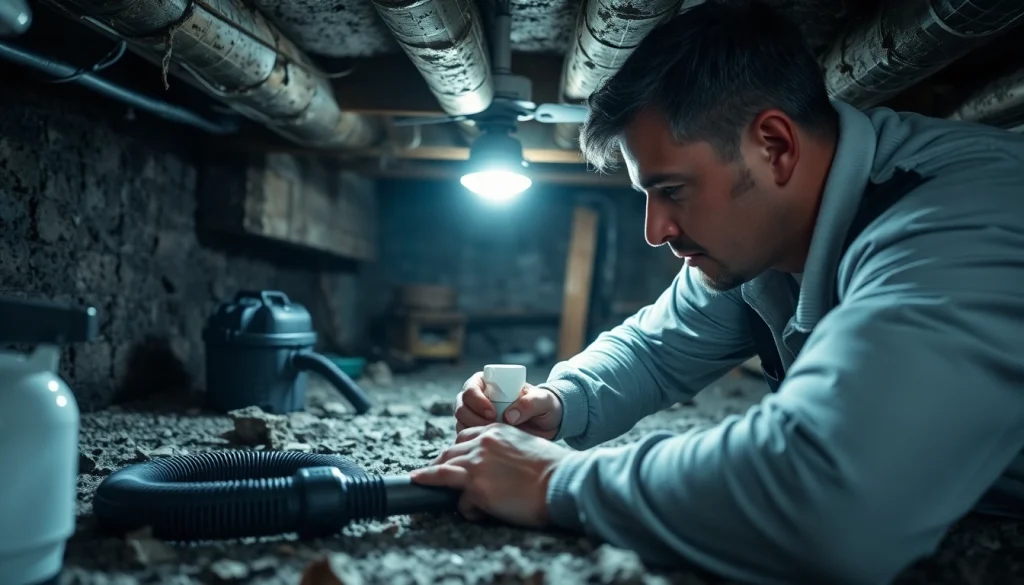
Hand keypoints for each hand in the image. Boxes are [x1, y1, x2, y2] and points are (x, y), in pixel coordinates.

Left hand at [410, 424, 571, 526]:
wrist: (561, 480)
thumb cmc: (552, 467)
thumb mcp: (525, 445)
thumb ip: (505, 449)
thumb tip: (495, 467)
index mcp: (495, 430)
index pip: (463, 437)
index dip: (455, 450)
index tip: (452, 459)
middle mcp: (482, 444)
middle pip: (448, 453)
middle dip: (438, 464)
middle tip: (430, 474)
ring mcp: (476, 466)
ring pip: (442, 472)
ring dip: (433, 480)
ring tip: (420, 482)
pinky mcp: (476, 489)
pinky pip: (460, 501)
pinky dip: (465, 509)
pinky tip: (472, 513)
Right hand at [454, 372, 562, 439]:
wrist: (547, 424)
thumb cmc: (544, 405)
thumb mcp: (543, 400)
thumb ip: (529, 403)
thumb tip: (509, 416)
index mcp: (489, 383)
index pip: (471, 387)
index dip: (476, 399)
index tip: (492, 412)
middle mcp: (478, 398)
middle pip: (461, 405)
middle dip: (472, 417)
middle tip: (492, 427)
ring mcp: (476, 416)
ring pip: (461, 422)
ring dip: (472, 431)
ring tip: (493, 436)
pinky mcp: (478, 433)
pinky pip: (466, 438)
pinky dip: (473, 442)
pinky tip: (488, 446)